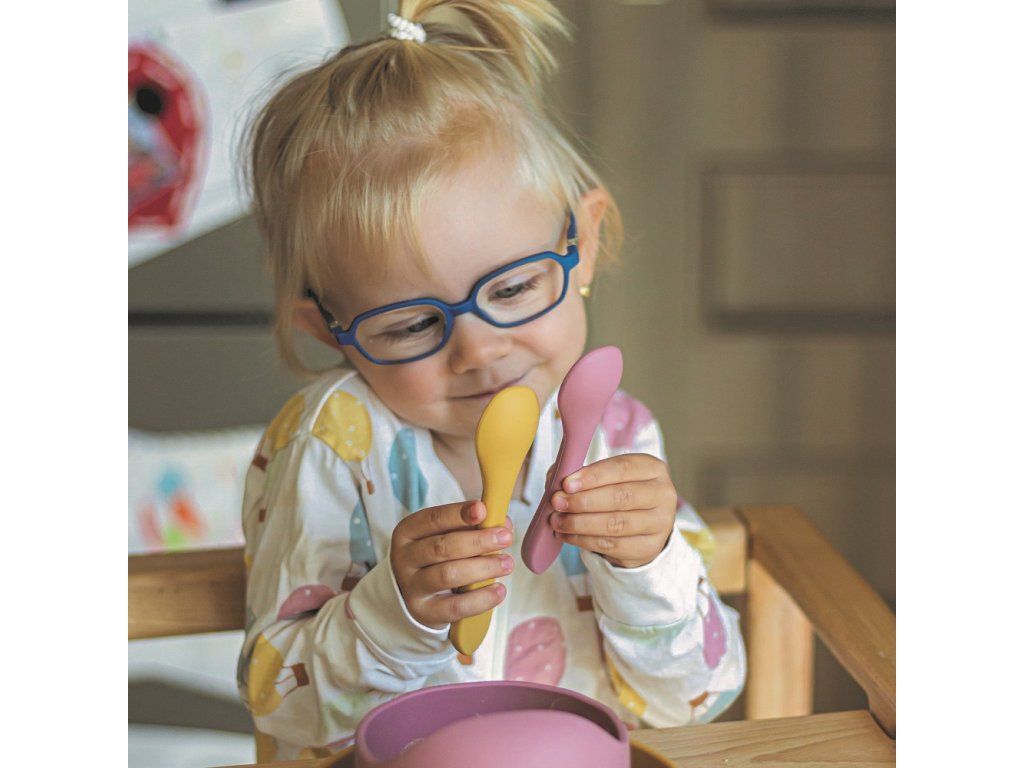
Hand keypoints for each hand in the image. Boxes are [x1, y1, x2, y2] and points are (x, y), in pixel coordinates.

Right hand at [390, 500, 514, 629]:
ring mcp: (412, 587)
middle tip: (505, 538)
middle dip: (477, 541)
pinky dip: (481, 598)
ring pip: (448, 575)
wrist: (418, 595)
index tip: (483, 510)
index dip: (458, 514)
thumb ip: (473, 526)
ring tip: (507, 564)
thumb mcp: (448, 536)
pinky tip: (499, 590)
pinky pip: (455, 606)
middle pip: (441, 547)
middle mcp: (404, 558)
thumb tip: (503, 524)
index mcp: (408, 532)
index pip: (432, 519)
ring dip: (482, 568)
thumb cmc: (439, 558)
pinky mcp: (425, 611)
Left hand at [549, 454, 676, 568]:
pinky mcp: (650, 548)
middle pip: (621, 497)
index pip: (622, 468)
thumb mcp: (607, 476)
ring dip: (580, 523)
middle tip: (558, 503)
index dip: (592, 476)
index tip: (566, 484)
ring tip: (557, 521)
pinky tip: (567, 535)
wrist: (642, 525)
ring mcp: (661, 523)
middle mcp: (663, 494)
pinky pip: (612, 545)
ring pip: (616, 524)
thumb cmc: (618, 492)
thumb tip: (554, 479)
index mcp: (653, 468)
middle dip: (584, 501)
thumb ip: (581, 474)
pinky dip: (584, 540)